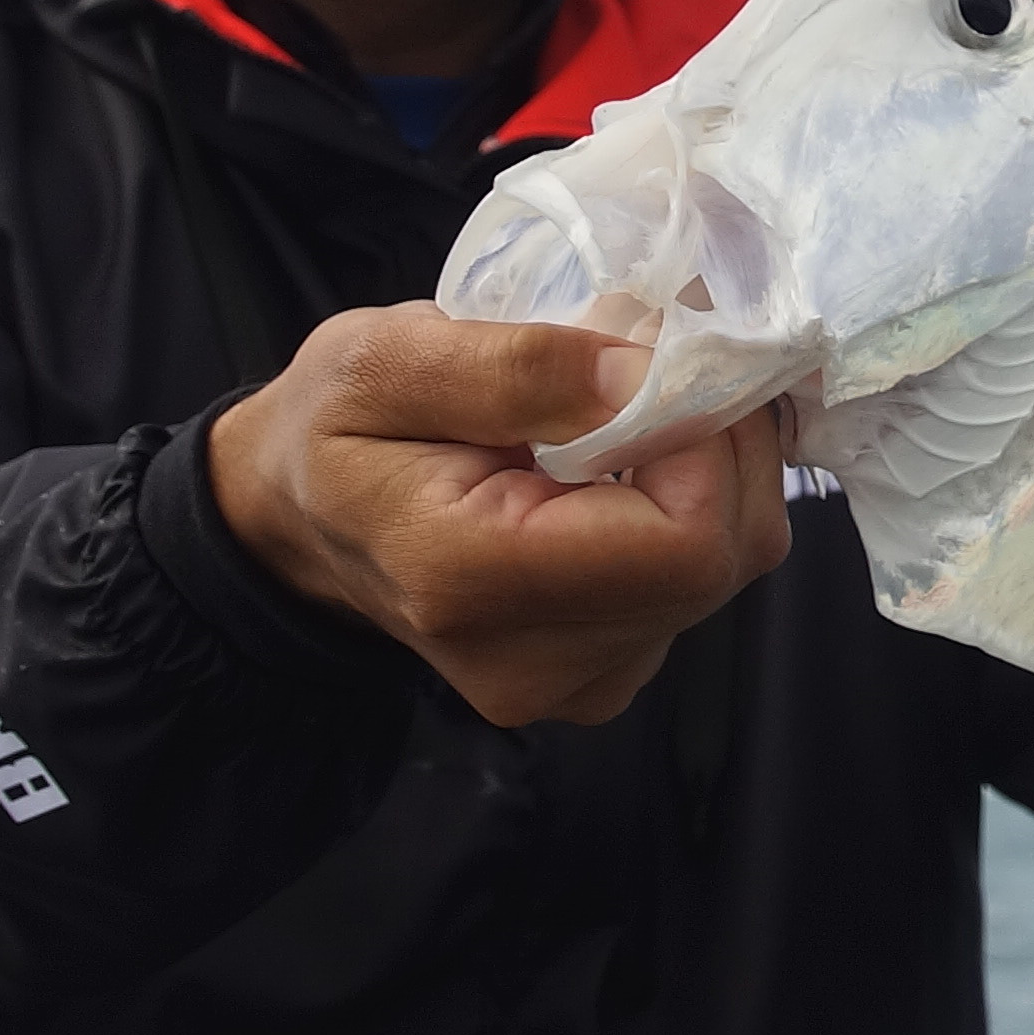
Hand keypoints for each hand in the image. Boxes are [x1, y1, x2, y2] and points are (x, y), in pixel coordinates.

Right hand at [208, 301, 791, 724]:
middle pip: (726, 555)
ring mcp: (574, 685)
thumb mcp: (388, 357)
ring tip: (642, 401)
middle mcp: (533, 664)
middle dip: (723, 437)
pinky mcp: (604, 674)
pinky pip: (704, 580)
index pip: (686, 542)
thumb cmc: (333, 428)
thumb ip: (518, 366)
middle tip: (666, 355)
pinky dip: (698, 504)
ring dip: (715, 465)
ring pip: (731, 563)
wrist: (302, 520)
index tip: (663, 349)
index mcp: (473, 583)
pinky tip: (637, 461)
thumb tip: (644, 376)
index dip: (707, 434)